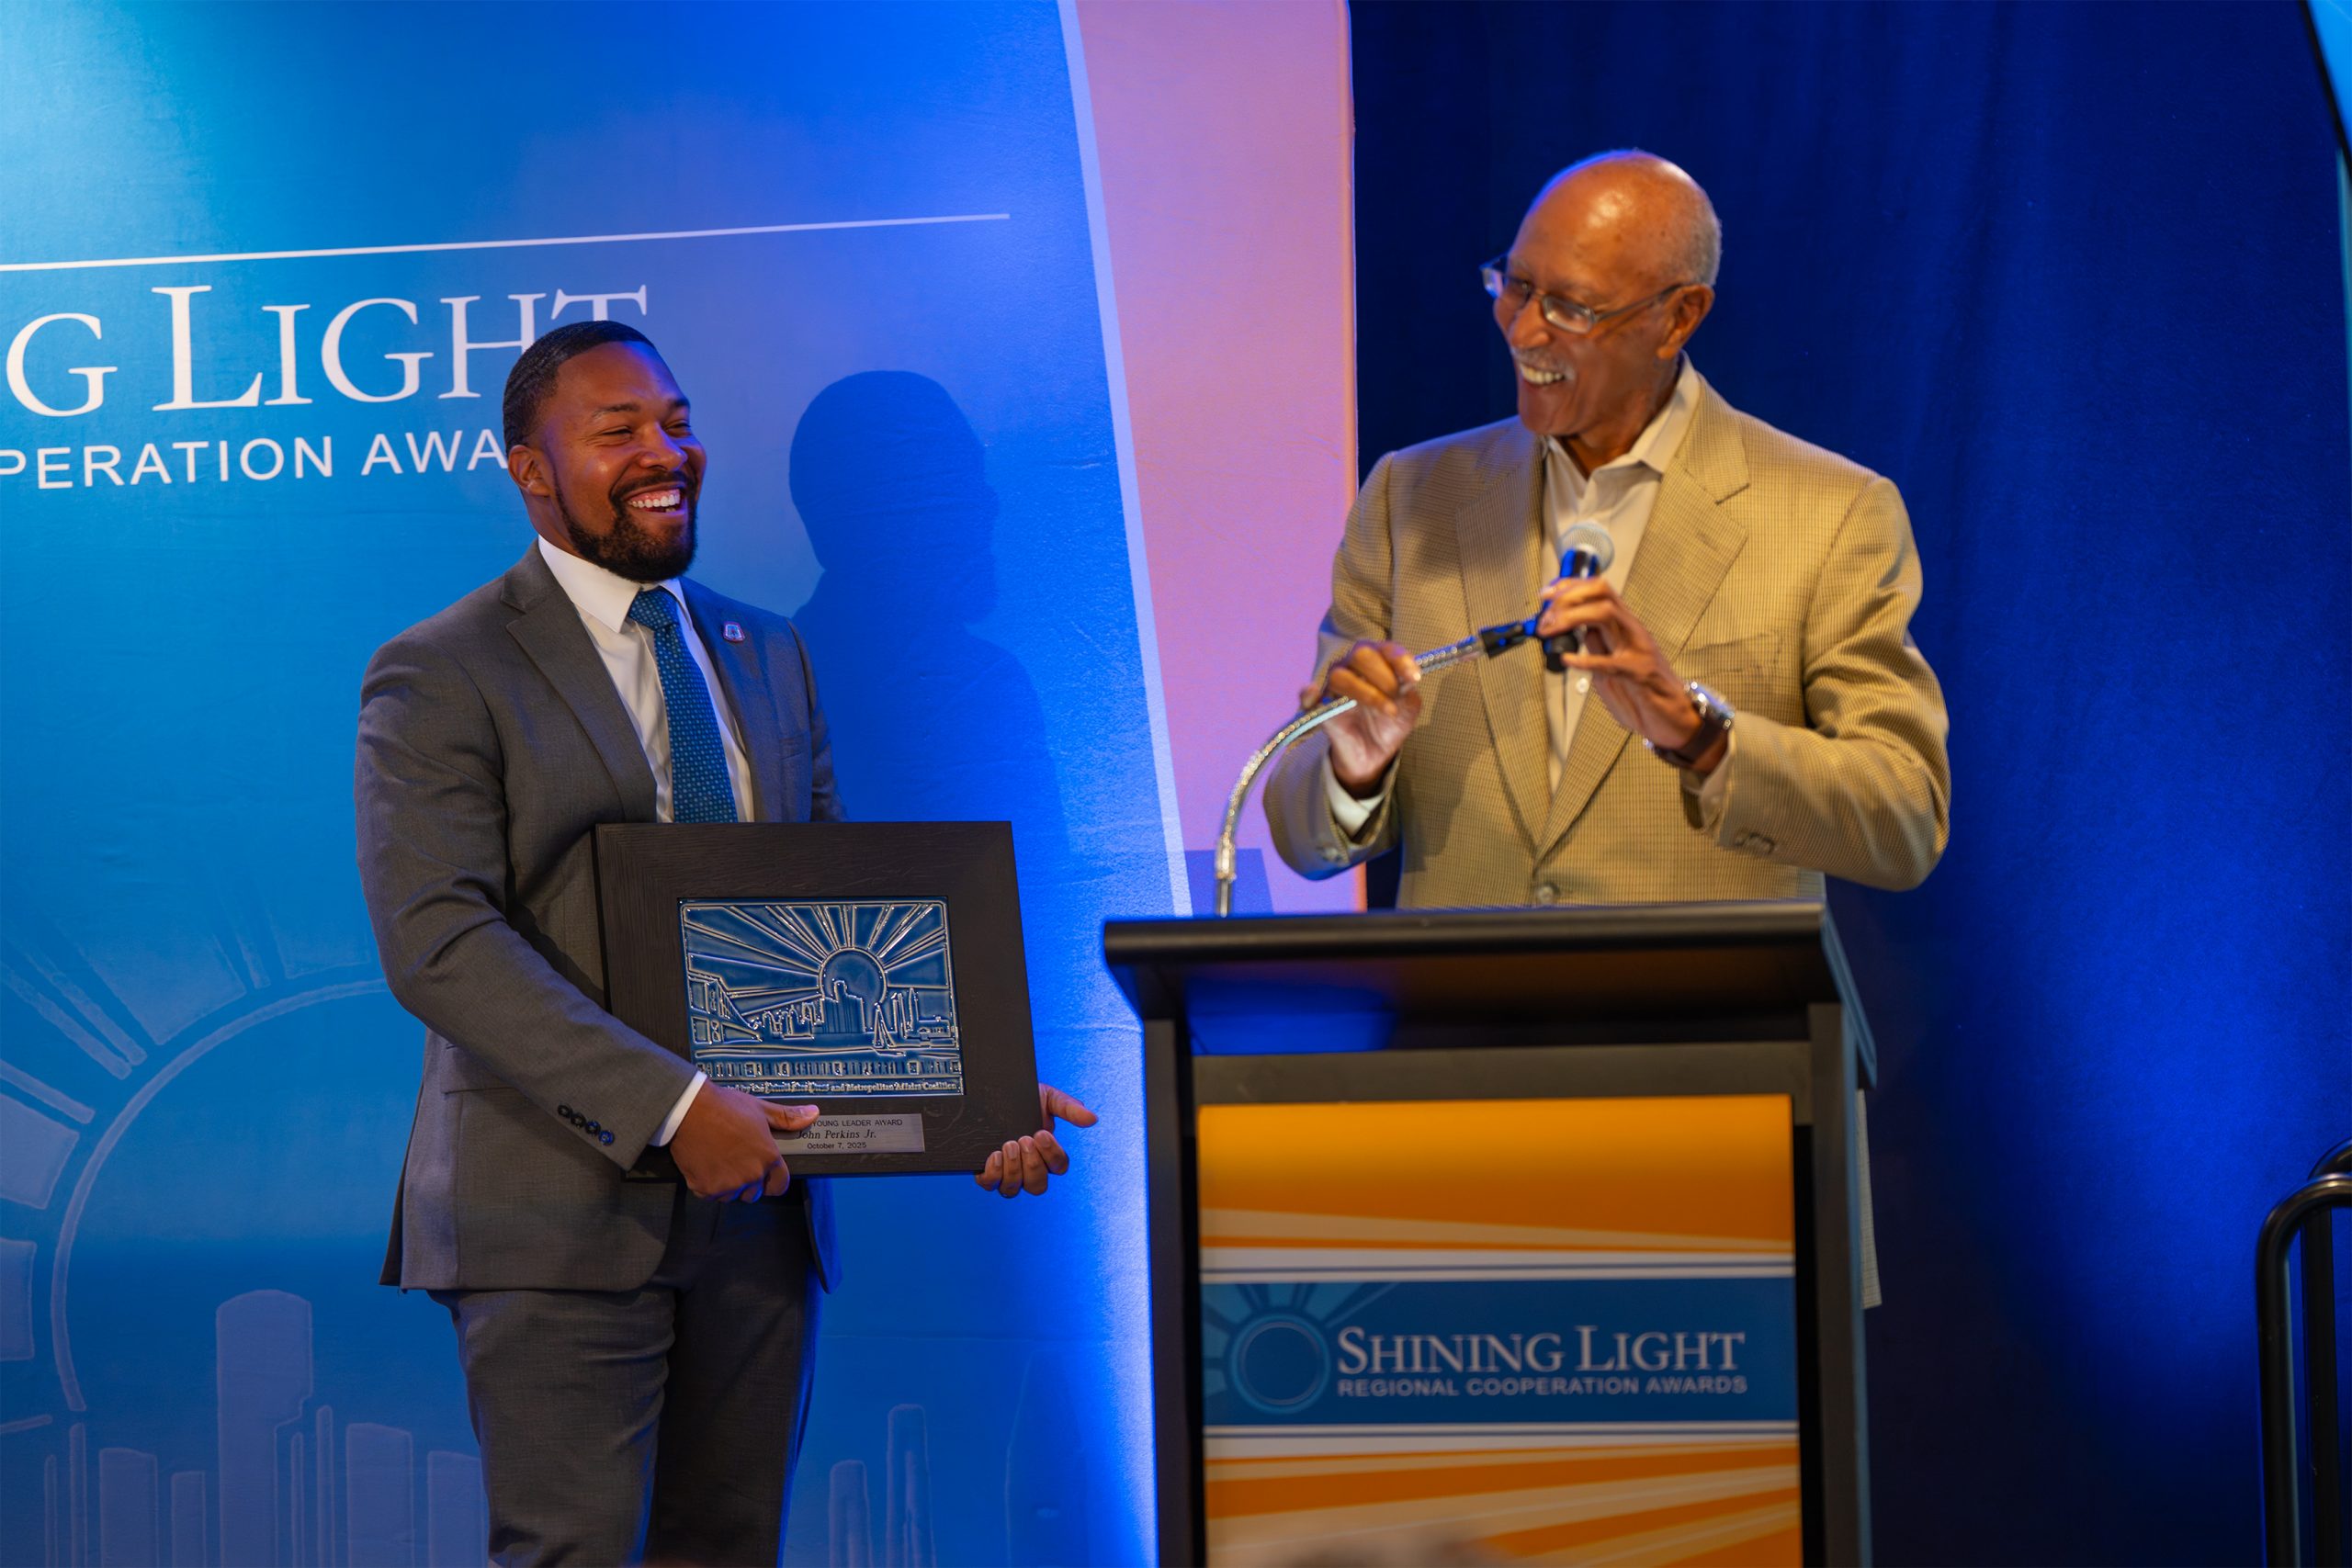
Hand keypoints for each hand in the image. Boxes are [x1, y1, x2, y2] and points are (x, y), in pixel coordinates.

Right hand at [669, 1085, 817, 1201]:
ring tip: (721, 1161)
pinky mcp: (706, 1189)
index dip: (774, 1179)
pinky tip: (707, 1164)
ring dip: (729, 1185)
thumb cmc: (724, 1107)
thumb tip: (812, 1115)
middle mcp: (750, 1175)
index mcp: (768, 1158)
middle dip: (749, 1182)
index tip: (765, 1172)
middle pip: (755, 1193)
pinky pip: (711, 1195)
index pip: (780, 1185)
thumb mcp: (760, 1109)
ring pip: (733, 1196)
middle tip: (738, 1161)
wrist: (688, 1110)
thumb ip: (787, 1117)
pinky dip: (709, 1185)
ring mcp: (727, 1185)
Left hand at [976, 1084, 1098, 1198]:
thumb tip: (1092, 1119)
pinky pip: (989, 1184)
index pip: (1058, 1167)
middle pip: (1037, 1186)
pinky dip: (993, 1173)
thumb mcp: (1049, 1098)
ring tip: (1008, 1144)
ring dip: (1013, 1169)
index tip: (1042, 1134)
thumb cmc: (1026, 1097)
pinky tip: (994, 1155)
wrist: (995, 1090)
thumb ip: (1070, 1108)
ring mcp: (1007, 1173)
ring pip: (1013, 1190)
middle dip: (1033, 1164)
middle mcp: (1028, 1168)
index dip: (1052, 1154)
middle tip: (1024, 1139)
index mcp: (1047, 1154)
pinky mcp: (986, 1171)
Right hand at [1306, 640, 1422, 794]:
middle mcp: (1353, 667)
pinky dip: (1308, 694)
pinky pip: (1307, 696)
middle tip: (1396, 696)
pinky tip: (1314, 694)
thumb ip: (1408, 691)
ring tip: (1388, 710)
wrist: (1376, 754)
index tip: (1414, 678)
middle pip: (1361, 654)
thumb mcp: (1408, 708)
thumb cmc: (1390, 724)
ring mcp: (1334, 686)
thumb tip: (1408, 679)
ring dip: (1367, 693)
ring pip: (1340, 676)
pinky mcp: (1320, 708)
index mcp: (1377, 661)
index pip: (1386, 649)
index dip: (1400, 660)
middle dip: (1383, 676)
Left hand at [1534, 578, 1724, 772]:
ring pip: (1606, 614)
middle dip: (1568, 598)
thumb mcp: (1612, 664)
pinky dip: (1585, 659)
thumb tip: (1574, 632)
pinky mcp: (1640, 673)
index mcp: (1625, 626)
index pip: (1598, 590)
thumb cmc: (1645, 693)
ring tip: (1552, 630)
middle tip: (1546, 617)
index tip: (1546, 595)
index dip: (1569, 586)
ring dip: (1572, 617)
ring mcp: (1638, 649)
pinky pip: (1610, 661)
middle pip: (1601, 593)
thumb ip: (1597, 646)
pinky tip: (1568, 660)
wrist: (1674, 719)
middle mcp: (1632, 631)